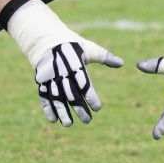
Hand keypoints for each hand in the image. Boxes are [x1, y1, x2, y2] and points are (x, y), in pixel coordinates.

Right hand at [5, 0, 122, 126]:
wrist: (44, 37)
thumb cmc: (71, 43)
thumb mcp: (88, 48)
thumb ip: (105, 57)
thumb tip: (122, 63)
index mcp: (75, 65)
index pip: (85, 84)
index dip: (91, 97)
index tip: (98, 108)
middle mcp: (62, 72)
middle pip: (71, 94)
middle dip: (79, 109)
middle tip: (88, 121)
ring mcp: (50, 77)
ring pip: (56, 98)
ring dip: (62, 112)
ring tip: (69, 124)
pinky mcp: (41, 80)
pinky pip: (43, 96)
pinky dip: (47, 108)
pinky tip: (53, 120)